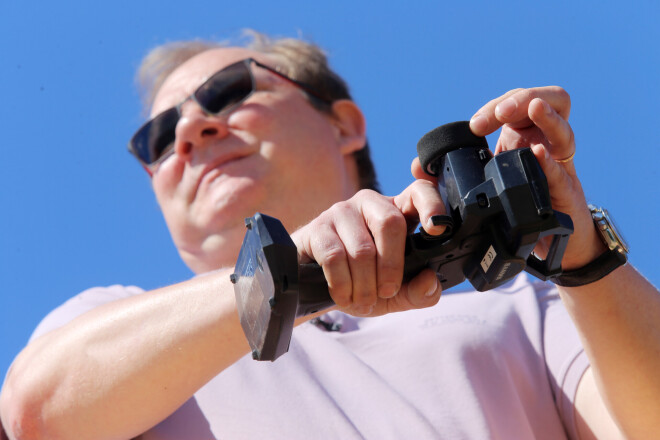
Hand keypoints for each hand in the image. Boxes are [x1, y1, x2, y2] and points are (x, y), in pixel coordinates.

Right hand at [291, 182, 445, 316]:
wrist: (314, 286)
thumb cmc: (360, 282)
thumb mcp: (395, 294)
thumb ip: (419, 292)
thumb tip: (430, 281)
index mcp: (398, 212)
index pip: (420, 192)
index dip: (431, 204)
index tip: (436, 229)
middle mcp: (371, 204)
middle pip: (390, 223)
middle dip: (391, 267)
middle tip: (386, 292)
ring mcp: (342, 211)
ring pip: (362, 248)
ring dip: (365, 285)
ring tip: (363, 302)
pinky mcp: (318, 227)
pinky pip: (335, 257)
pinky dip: (343, 285)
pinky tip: (344, 297)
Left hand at [466, 86, 605, 268]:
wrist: (554, 242)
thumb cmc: (519, 206)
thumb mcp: (486, 183)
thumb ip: (452, 173)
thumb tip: (417, 168)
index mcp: (523, 138)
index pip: (514, 106)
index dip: (495, 108)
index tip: (474, 125)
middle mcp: (545, 145)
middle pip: (546, 102)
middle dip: (521, 100)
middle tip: (499, 113)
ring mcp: (559, 167)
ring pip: (563, 130)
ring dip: (547, 116)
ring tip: (533, 107)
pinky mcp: (567, 194)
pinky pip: (563, 174)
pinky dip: (551, 162)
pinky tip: (540, 153)